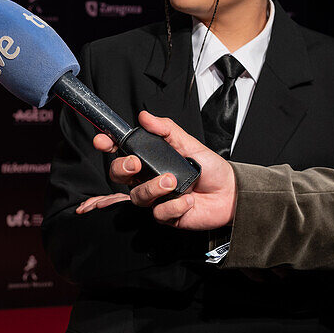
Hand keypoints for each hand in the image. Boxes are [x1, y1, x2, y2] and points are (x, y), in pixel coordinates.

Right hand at [76, 111, 236, 229]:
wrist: (230, 193)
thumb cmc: (210, 169)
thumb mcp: (189, 143)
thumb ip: (166, 129)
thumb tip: (145, 117)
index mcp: (150, 160)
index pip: (121, 152)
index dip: (107, 145)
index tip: (102, 141)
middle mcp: (147, 179)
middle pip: (119, 175)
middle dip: (122, 168)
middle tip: (137, 163)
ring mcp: (155, 198)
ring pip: (138, 196)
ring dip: (153, 187)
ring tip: (172, 181)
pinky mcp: (166, 216)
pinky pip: (159, 212)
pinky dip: (175, 206)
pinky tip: (188, 200)